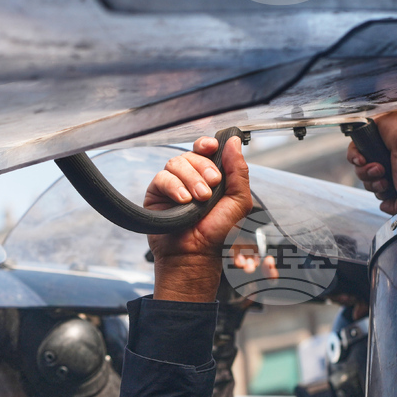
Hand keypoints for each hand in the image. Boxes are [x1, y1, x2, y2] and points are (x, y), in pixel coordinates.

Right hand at [146, 135, 252, 302]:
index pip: (206, 149)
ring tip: (198, 200)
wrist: (195, 254)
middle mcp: (192, 177)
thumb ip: (239, 171)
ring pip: (176, 163)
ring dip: (190, 180)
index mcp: (211, 176)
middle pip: (192, 154)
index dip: (207, 145)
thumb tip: (234, 142)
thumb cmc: (217, 233)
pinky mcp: (157, 193)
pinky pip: (162, 177)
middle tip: (210, 189)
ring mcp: (173, 184)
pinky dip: (174, 187)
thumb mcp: (239, 201)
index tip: (212, 148)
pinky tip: (182, 201)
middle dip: (203, 169)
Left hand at [347, 109, 396, 214]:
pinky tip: (362, 161)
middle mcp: (387, 162)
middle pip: (366, 179)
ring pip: (359, 168)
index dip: (377, 190)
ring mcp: (377, 149)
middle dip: (372, 183)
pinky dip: (354, 158)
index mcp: (395, 174)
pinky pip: (352, 150)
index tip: (387, 187)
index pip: (375, 187)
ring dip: (366, 172)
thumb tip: (383, 207)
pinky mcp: (369, 136)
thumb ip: (396, 207)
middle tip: (384, 179)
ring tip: (379, 168)